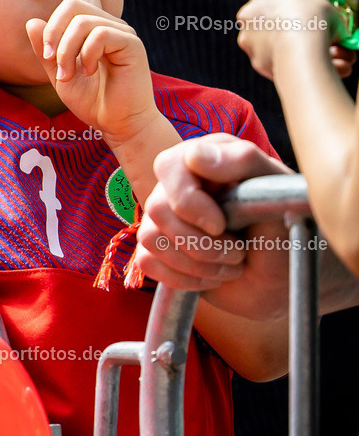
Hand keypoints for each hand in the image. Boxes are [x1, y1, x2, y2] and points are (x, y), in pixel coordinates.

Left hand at [25, 0, 155, 144]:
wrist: (118, 124)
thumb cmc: (94, 102)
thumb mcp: (59, 76)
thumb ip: (46, 52)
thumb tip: (31, 22)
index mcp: (93, 30)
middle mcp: (109, 26)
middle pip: (73, 5)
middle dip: (53, 31)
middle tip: (49, 58)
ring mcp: (122, 33)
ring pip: (83, 21)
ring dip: (65, 49)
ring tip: (66, 74)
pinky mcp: (131, 44)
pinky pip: (100, 34)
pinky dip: (86, 54)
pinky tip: (88, 71)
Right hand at [134, 134, 295, 319]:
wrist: (287, 279)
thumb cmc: (288, 230)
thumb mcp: (277, 191)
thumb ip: (243, 162)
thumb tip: (194, 156)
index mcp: (207, 156)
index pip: (169, 166)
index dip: (188, 201)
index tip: (221, 226)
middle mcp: (180, 182)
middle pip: (157, 207)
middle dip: (199, 242)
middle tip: (236, 252)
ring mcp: (167, 216)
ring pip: (150, 237)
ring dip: (197, 263)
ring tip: (232, 265)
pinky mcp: (160, 249)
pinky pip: (147, 261)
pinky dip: (184, 278)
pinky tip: (212, 278)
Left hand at [237, 0, 350, 79]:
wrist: (301, 48)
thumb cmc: (313, 19)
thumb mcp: (323, 4)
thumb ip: (312, 8)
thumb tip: (317, 20)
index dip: (292, 5)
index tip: (303, 14)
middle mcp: (249, 11)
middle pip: (265, 17)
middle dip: (279, 25)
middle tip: (301, 33)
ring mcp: (248, 36)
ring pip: (264, 40)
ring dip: (277, 43)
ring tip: (300, 49)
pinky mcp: (253, 58)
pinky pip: (268, 58)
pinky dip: (278, 60)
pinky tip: (294, 60)